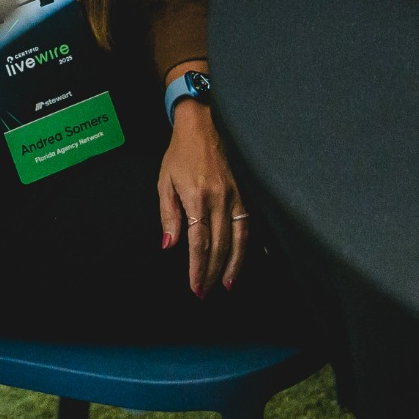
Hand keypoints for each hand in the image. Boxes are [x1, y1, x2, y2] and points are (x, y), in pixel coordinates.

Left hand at [157, 98, 249, 296]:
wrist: (203, 126)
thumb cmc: (180, 154)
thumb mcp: (165, 182)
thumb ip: (169, 215)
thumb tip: (170, 245)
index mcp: (197, 197)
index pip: (199, 242)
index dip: (198, 268)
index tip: (196, 287)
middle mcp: (220, 199)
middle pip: (220, 246)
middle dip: (214, 272)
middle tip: (207, 292)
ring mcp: (236, 196)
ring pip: (240, 239)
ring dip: (235, 265)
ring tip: (229, 284)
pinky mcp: (246, 193)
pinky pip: (252, 224)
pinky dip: (254, 244)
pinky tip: (253, 259)